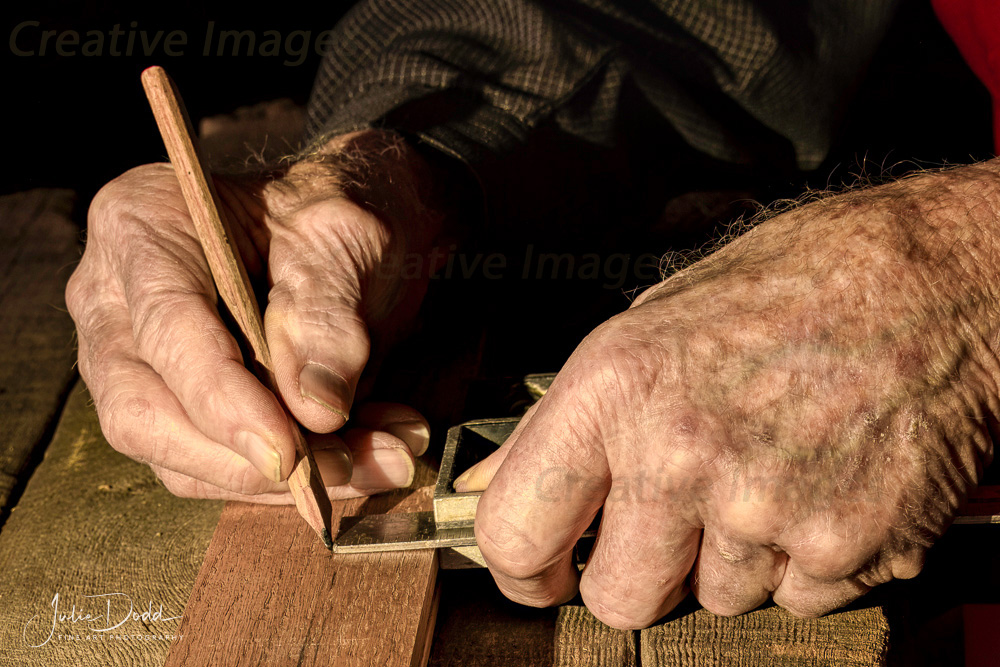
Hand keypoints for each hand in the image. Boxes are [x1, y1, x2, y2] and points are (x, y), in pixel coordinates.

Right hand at [67, 130, 442, 500]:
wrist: (356, 226)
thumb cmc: (343, 211)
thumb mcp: (348, 238)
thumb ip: (326, 315)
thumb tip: (313, 411)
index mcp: (143, 225)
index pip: (165, 330)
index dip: (222, 401)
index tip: (290, 453)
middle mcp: (117, 299)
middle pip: (146, 412)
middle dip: (250, 460)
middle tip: (352, 465)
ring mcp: (137, 359)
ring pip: (181, 458)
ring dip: (284, 480)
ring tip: (385, 457)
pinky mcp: (176, 406)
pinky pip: (217, 467)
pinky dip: (292, 478)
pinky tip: (365, 457)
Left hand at [457, 163, 998, 625]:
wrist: (935, 277)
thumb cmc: (795, 283)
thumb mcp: (652, 324)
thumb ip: (566, 419)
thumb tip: (497, 483)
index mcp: (616, 388)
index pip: (515, 530)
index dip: (520, 568)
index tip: (541, 572)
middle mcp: (682, 455)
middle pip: (617, 599)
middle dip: (637, 574)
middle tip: (671, 523)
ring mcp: (768, 509)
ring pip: (717, 599)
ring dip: (733, 556)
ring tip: (771, 469)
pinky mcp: (848, 546)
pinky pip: (797, 599)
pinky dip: (805, 561)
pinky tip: (822, 485)